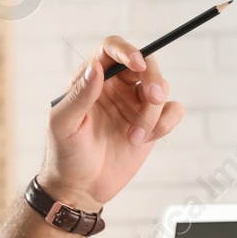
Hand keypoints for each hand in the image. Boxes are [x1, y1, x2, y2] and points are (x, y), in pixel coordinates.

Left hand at [41, 36, 185, 209]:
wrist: (81, 188)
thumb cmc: (65, 154)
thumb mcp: (63, 124)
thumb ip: (79, 95)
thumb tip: (95, 68)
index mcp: (91, 79)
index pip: (112, 49)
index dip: (127, 50)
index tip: (137, 63)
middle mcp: (116, 86)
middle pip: (146, 63)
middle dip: (153, 79)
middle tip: (153, 98)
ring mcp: (135, 104)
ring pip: (161, 89)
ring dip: (153, 113)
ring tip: (134, 138)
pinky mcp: (151, 124)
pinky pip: (172, 111)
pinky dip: (165, 123)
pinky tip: (146, 139)